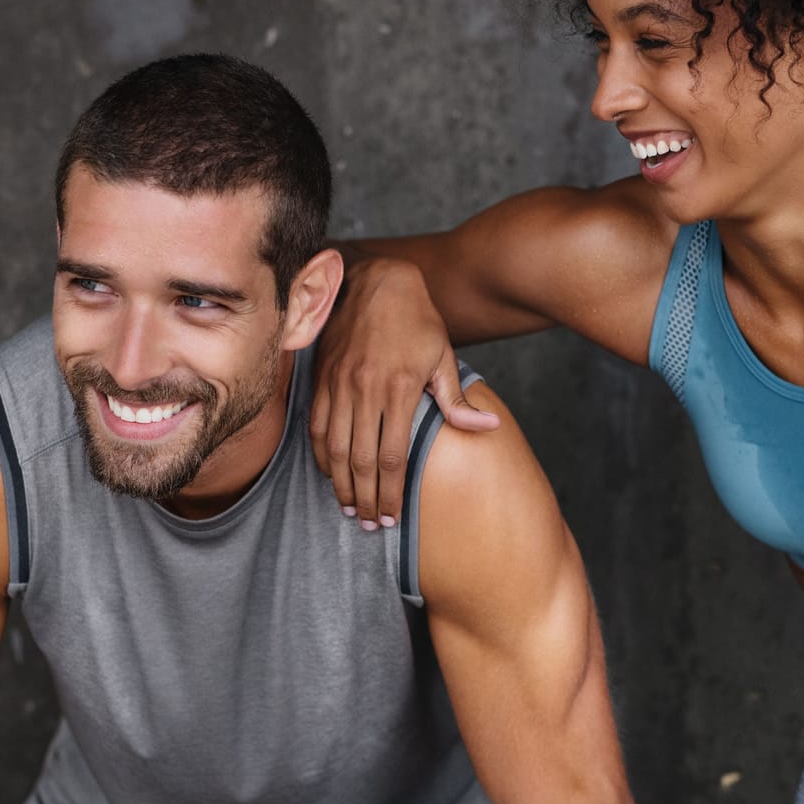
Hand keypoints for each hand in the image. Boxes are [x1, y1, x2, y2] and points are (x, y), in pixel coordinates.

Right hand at [310, 255, 498, 524]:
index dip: (390, 492)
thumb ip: (457, 399)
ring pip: (335, 448)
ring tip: (349, 508)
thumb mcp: (442, 356)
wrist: (377, 280)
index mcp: (399, 388)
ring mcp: (339, 384)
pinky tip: (329, 473)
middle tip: (370, 523)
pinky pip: (316, 426)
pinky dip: (321, 455)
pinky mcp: (322, 378)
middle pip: (361, 460)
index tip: (391, 516)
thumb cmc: (416, 320)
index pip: (392, 456)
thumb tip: (487, 428)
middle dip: (365, 498)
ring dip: (340, 483)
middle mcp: (365, 389)